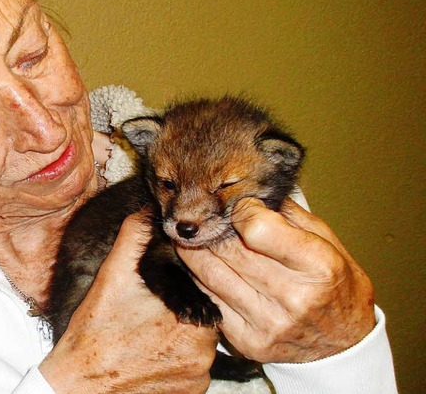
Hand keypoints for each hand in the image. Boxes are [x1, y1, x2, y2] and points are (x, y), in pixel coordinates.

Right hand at [40, 212, 217, 393]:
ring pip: (198, 343)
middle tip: (145, 315)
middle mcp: (203, 352)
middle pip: (200, 317)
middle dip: (178, 311)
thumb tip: (148, 210)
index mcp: (190, 318)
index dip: (178, 286)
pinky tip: (151, 355)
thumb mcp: (113, 277)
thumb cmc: (95, 333)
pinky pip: (192, 369)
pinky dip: (177, 361)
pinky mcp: (191, 393)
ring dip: (179, 337)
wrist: (80, 385)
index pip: (199, 292)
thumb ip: (134, 238)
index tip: (155, 295)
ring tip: (145, 336)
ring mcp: (198, 377)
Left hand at [177, 197, 375, 363]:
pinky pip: (208, 298)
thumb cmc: (335, 286)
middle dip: (213, 228)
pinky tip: (204, 266)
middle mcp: (293, 297)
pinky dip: (201, 278)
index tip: (241, 207)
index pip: (257, 228)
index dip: (242, 210)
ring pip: (210, 273)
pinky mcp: (247, 340)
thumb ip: (289, 216)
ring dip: (196, 250)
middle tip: (208, 218)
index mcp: (319, 267)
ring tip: (196, 237)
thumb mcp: (328, 243)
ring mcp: (267, 322)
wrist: (342, 346)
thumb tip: (250, 192)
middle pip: (228, 249)